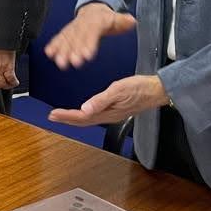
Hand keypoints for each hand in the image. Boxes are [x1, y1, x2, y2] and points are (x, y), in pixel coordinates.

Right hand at [44, 2, 137, 69]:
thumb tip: (131, 21)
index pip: (92, 33)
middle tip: (71, 62)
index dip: (88, 44)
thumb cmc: (106, 18)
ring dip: (62, 50)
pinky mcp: (67, 31)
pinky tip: (49, 53)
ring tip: (59, 62)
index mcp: (96, 21)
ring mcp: (74, 27)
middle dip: (73, 51)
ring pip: (67, 39)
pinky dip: (54, 44)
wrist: (94, 9)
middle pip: (77, 38)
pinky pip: (60, 37)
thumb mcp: (117, 18)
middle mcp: (82, 24)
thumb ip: (124, 21)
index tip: (87, 55)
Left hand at [49, 74, 166, 126]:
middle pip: (83, 121)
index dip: (66, 116)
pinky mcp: (116, 111)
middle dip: (66, 119)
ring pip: (88, 120)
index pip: (81, 117)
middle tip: (52, 117)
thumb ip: (101, 100)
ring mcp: (112, 115)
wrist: (158, 91)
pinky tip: (83, 111)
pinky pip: (95, 116)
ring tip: (62, 115)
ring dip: (74, 118)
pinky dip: (84, 115)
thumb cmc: (140, 88)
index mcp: (107, 113)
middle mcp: (108, 117)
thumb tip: (85, 108)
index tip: (53, 115)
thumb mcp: (119, 90)